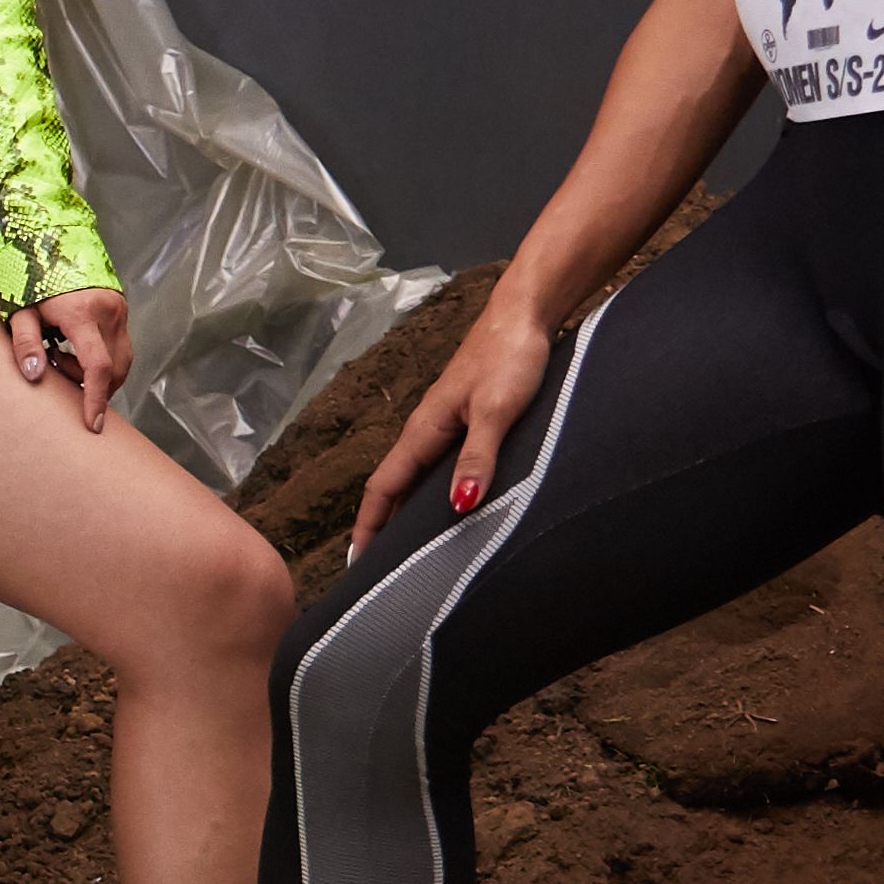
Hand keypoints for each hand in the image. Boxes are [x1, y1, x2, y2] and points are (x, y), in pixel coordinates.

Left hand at [9, 288, 134, 430]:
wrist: (50, 245)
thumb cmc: (30, 278)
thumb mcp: (20, 311)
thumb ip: (25, 344)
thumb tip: (35, 377)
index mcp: (82, 313)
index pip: (97, 367)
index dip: (95, 398)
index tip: (92, 423)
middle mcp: (108, 311)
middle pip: (113, 368)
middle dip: (90, 384)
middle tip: (56, 368)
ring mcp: (119, 309)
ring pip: (121, 360)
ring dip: (96, 372)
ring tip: (61, 356)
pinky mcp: (122, 308)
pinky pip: (119, 347)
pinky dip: (102, 359)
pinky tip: (74, 349)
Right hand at [346, 297, 558, 557]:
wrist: (526, 315)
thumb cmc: (509, 359)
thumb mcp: (496, 412)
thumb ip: (477, 458)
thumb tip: (458, 507)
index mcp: (425, 430)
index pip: (384, 486)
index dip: (368, 524)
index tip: (357, 561)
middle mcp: (428, 430)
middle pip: (395, 486)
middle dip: (383, 525)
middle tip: (381, 568)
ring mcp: (446, 424)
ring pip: (418, 476)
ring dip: (408, 510)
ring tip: (410, 547)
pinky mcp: (467, 418)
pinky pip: (440, 465)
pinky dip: (434, 491)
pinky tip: (451, 503)